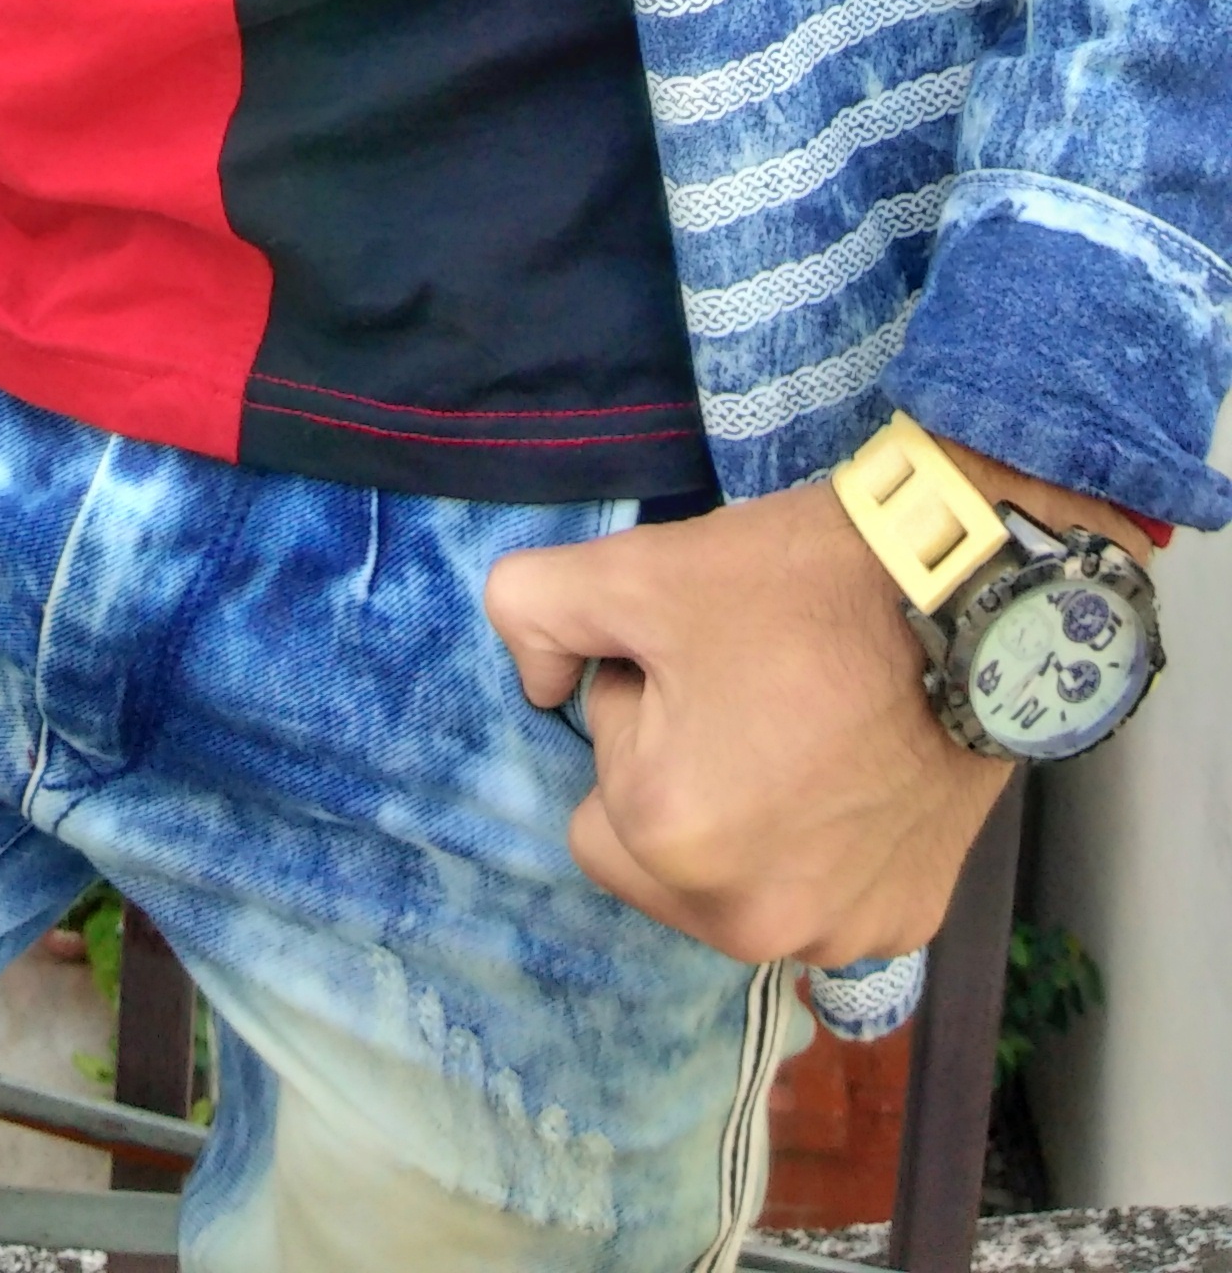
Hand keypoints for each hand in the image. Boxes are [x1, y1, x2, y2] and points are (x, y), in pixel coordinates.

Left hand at [485, 478, 1008, 964]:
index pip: (599, 795)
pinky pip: (824, 897)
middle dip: (683, 782)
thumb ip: (531, 609)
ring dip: (751, 824)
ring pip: (740, 884)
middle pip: (661, 857)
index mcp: (667, 841)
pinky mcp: (905, 921)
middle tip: (747, 695)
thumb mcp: (636, 567)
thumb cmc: (800, 587)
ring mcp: (837, 933)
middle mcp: (749, 921)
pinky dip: (827, 849)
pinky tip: (857, 772)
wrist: (968, 598)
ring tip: (805, 729)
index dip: (636, 722)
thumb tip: (534, 682)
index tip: (698, 667)